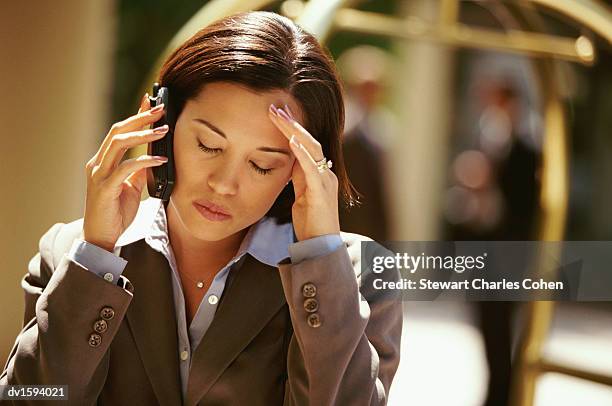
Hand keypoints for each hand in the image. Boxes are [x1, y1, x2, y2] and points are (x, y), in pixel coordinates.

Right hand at [83, 93, 168, 251]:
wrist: (101, 237)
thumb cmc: (115, 212)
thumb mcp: (131, 187)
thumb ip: (139, 171)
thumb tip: (153, 158)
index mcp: (103, 161)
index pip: (119, 132)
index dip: (135, 115)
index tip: (150, 102)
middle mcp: (98, 163)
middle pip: (117, 131)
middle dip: (140, 118)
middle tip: (160, 110)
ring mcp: (99, 174)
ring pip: (118, 144)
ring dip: (142, 135)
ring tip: (163, 131)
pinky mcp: (105, 188)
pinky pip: (125, 169)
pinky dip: (144, 162)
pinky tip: (159, 161)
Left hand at [268, 104, 339, 240]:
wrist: (321, 247)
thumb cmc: (310, 223)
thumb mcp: (300, 195)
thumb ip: (296, 177)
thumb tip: (287, 160)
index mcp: (320, 173)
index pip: (305, 144)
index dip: (292, 128)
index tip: (277, 112)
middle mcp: (326, 173)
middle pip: (309, 141)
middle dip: (292, 123)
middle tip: (275, 107)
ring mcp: (326, 182)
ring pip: (312, 149)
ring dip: (295, 131)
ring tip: (280, 117)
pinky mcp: (322, 194)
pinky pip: (313, 169)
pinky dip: (302, 154)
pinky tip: (292, 141)